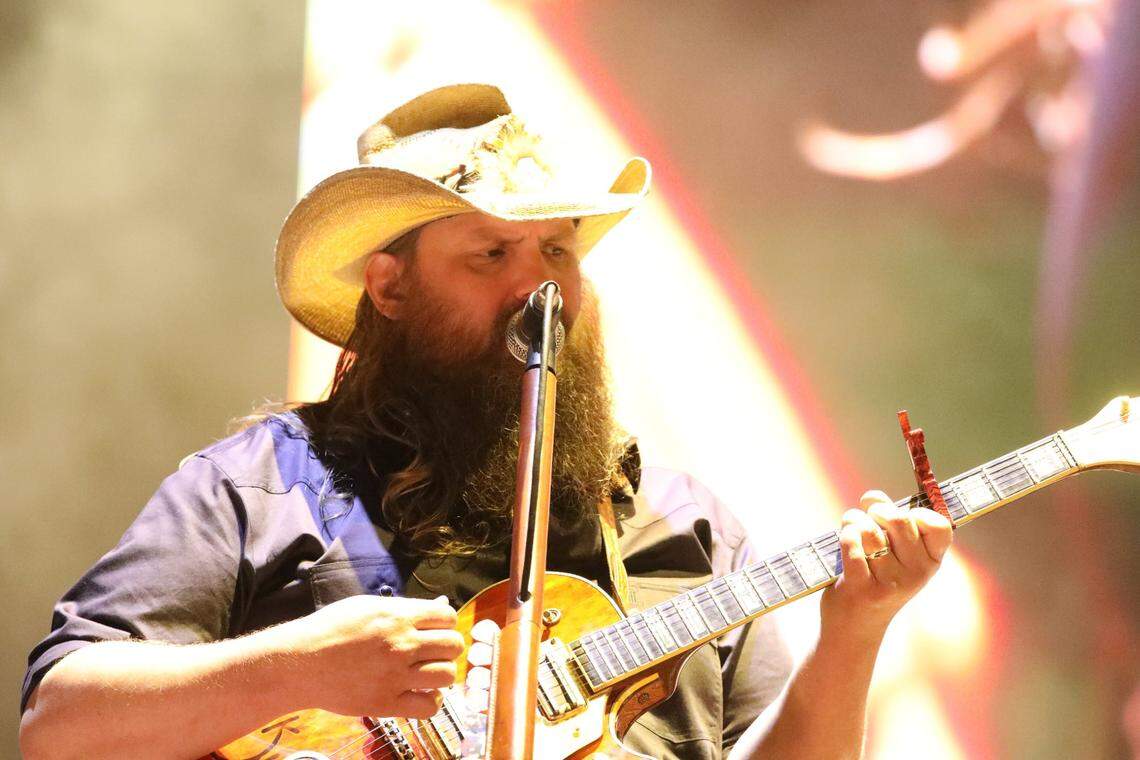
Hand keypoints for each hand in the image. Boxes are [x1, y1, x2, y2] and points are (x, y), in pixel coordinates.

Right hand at [273, 594, 462, 717]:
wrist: (300, 662)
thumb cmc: (331, 629)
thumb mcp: (368, 606)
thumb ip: (405, 608)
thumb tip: (440, 608)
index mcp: (398, 616)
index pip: (448, 617)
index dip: (445, 623)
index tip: (435, 630)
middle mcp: (401, 645)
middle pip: (453, 645)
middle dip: (447, 647)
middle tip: (433, 652)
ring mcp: (395, 676)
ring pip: (446, 675)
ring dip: (442, 673)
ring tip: (427, 673)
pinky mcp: (386, 703)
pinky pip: (429, 707)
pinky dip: (431, 701)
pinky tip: (420, 693)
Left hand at [820, 490, 952, 638]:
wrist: (855, 627)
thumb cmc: (875, 580)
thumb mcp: (896, 555)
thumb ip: (890, 522)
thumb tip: (873, 496)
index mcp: (931, 563)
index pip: (939, 525)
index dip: (915, 512)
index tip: (897, 519)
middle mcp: (917, 574)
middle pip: (898, 518)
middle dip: (876, 510)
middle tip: (867, 518)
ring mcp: (891, 582)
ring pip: (869, 529)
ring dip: (853, 520)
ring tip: (851, 529)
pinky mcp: (863, 588)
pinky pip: (851, 542)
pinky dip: (844, 535)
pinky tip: (845, 542)